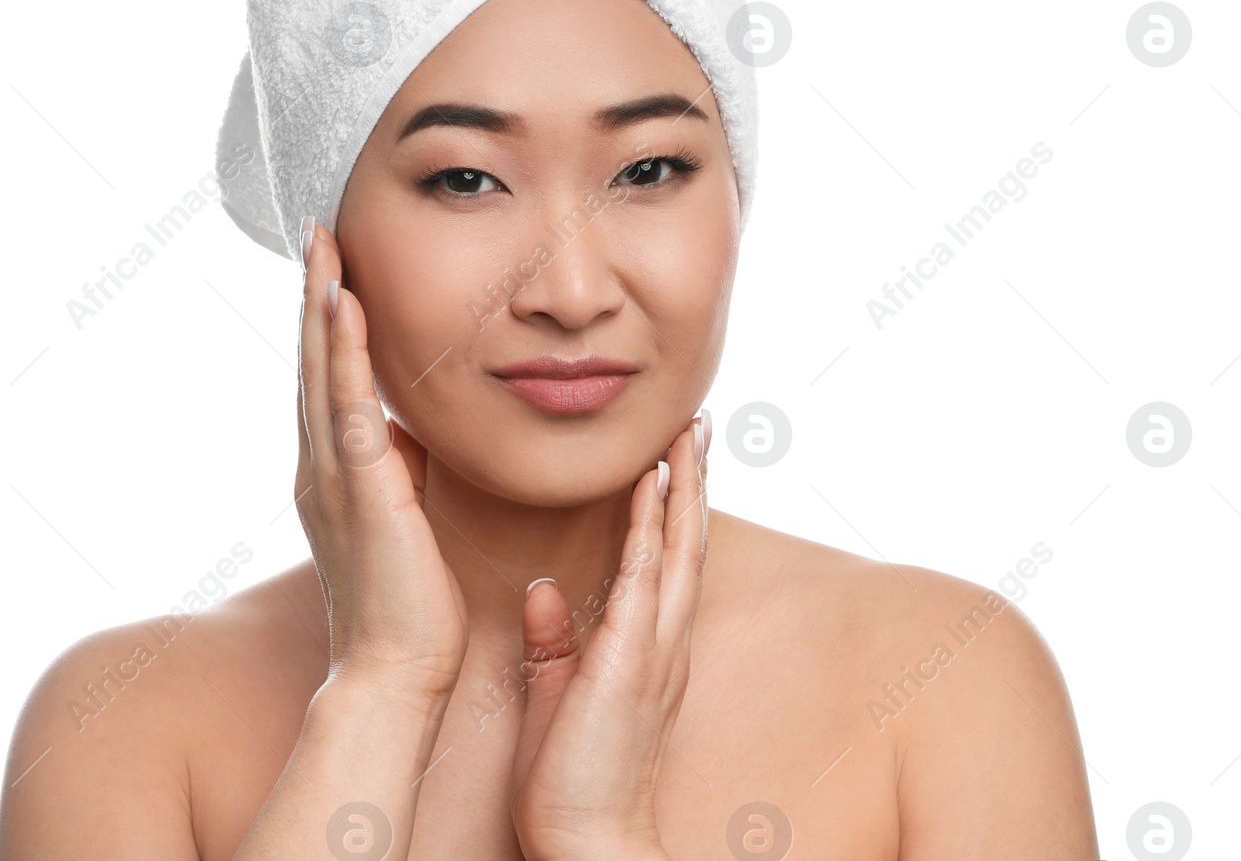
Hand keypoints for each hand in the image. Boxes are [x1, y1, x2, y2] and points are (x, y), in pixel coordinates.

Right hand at [294, 220, 469, 700]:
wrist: (396, 670)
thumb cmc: (406, 603)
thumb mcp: (398, 520)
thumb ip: (393, 473)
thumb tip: (405, 436)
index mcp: (331, 475)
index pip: (324, 382)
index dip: (324, 324)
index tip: (332, 270)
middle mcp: (320, 467)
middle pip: (311, 362)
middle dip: (314, 297)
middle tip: (317, 235)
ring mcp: (333, 475)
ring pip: (320, 370)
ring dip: (321, 304)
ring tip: (325, 246)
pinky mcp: (359, 486)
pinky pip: (347, 402)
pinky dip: (342, 349)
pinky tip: (345, 302)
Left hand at [508, 409, 710, 860]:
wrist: (586, 841)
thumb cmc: (571, 778)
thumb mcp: (559, 694)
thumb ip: (555, 640)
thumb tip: (543, 590)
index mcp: (649, 649)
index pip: (667, 562)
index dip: (673, 508)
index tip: (674, 458)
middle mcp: (665, 641)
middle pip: (686, 543)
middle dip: (693, 481)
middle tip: (697, 422)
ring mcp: (655, 647)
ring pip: (678, 547)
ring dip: (684, 486)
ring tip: (688, 429)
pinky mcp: (632, 656)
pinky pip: (647, 574)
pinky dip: (653, 524)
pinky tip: (653, 482)